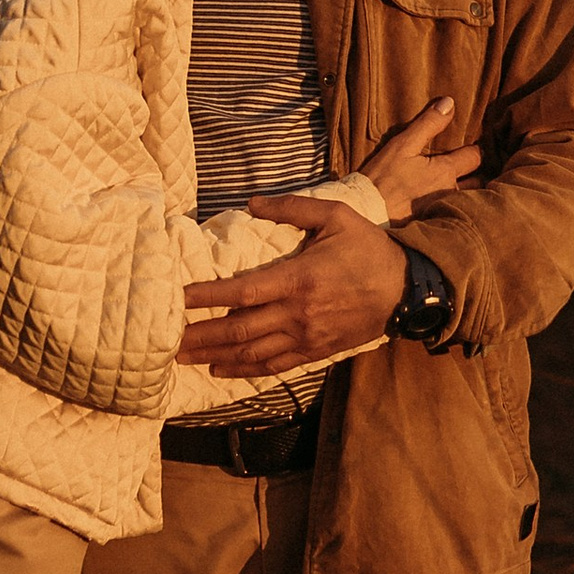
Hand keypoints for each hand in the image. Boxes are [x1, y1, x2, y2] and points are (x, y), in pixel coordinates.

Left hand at [179, 198, 405, 374]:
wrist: (407, 289)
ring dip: (214, 356)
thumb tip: (252, 203)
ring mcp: (306, 336)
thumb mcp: (335, 216)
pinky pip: (274, 365)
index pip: (242, 292)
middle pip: (239, 330)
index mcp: (298, 278)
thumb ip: (292, 208)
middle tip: (166, 341)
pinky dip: (244, 370)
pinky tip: (220, 369)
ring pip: (252, 352)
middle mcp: (298, 313)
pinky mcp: (315, 351)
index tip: (177, 301)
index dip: (206, 298)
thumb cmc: (369, 249)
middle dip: (200, 336)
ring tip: (183, 358)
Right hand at [359, 98, 483, 218]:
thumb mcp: (402, 145)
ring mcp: (442, 210)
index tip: (469, 147)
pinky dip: (451, 208)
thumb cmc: (382, 178)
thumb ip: (428, 124)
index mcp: (446, 171)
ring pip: (466, 199)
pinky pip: (450, 213)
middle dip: (474, 174)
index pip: (475, 157)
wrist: (365, 214)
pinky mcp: (433, 224)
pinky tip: (440, 203)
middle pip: (477, 182)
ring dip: (465, 193)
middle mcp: (450, 192)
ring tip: (456, 185)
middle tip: (467, 167)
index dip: (474, 150)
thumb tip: (449, 103)